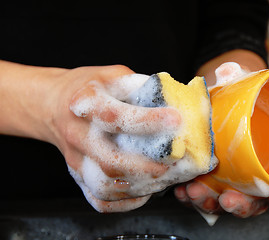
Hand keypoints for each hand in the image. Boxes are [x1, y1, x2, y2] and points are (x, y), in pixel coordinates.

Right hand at [46, 65, 181, 211]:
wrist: (53, 104)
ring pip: (104, 185)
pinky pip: (98, 199)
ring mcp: (75, 159)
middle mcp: (77, 134)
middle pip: (110, 160)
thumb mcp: (113, 75)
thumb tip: (175, 101)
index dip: (148, 120)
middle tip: (174, 162)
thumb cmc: (90, 88)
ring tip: (164, 178)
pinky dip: (124, 202)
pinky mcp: (77, 175)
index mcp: (85, 103)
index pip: (115, 116)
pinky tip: (144, 192)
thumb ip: (140, 86)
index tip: (176, 120)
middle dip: (147, 166)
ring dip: (139, 186)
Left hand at [174, 51, 268, 220]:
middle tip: (226, 198)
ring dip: (210, 202)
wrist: (224, 100)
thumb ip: (238, 78)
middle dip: (241, 205)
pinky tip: (180, 190)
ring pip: (227, 201)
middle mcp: (256, 173)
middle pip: (256, 201)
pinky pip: (203, 193)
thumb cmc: (243, 97)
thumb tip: (227, 71)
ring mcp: (233, 178)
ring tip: (193, 192)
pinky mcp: (211, 178)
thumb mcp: (244, 84)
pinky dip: (191, 196)